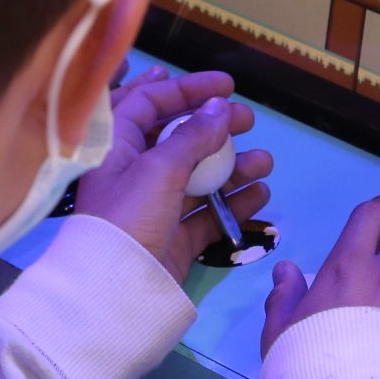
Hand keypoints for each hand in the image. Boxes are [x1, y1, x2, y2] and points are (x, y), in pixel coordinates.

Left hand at [73, 67, 274, 282]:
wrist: (117, 293)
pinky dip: (233, 204)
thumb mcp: (159, 168)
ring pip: (198, 177)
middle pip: (177, 138)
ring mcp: (154, 208)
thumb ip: (193, 135)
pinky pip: (206, 214)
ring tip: (265, 162)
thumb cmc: (129, 218)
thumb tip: (219, 107)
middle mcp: (132, 173)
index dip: (186, 89)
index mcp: (115, 147)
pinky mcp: (172, 239)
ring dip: (233, 167)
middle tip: (249, 120)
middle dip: (215, 127)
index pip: (148, 102)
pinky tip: (259, 195)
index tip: (227, 85)